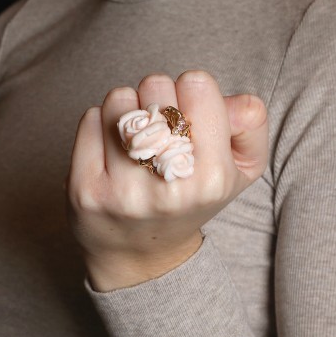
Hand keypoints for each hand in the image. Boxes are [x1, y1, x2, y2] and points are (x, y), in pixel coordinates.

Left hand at [65, 70, 268, 290]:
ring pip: (120, 98)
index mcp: (212, 177)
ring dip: (129, 110)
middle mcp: (168, 186)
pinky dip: (102, 125)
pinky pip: (90, 119)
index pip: (197, 83)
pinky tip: (113, 151)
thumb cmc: (193, 201)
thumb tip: (230, 98)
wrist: (145, 253)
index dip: (193, 93)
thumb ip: (250, 124)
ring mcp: (122, 190)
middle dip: (160, 100)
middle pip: (156, 84)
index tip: (188, 115)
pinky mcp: (85, 191)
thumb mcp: (241, 170)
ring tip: (138, 142)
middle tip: (162, 132)